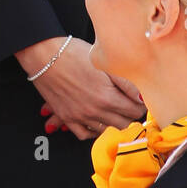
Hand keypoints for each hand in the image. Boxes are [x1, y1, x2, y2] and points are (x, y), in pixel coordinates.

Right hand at [16, 37, 144, 140]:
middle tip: (127, 103)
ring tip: (113, 109)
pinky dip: (92, 130)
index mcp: (108, 97)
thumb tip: (143, 97)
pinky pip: (85, 135)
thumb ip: (126, 82)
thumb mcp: (104, 63)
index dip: (140, 104)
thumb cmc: (73, 53)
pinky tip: (95, 120)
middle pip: (124, 124)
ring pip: (106, 130)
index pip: (135, 111)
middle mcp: (95, 111)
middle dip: (129, 114)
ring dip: (113, 122)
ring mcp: (80, 117)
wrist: (43, 54)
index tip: (138, 99)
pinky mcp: (67, 117)